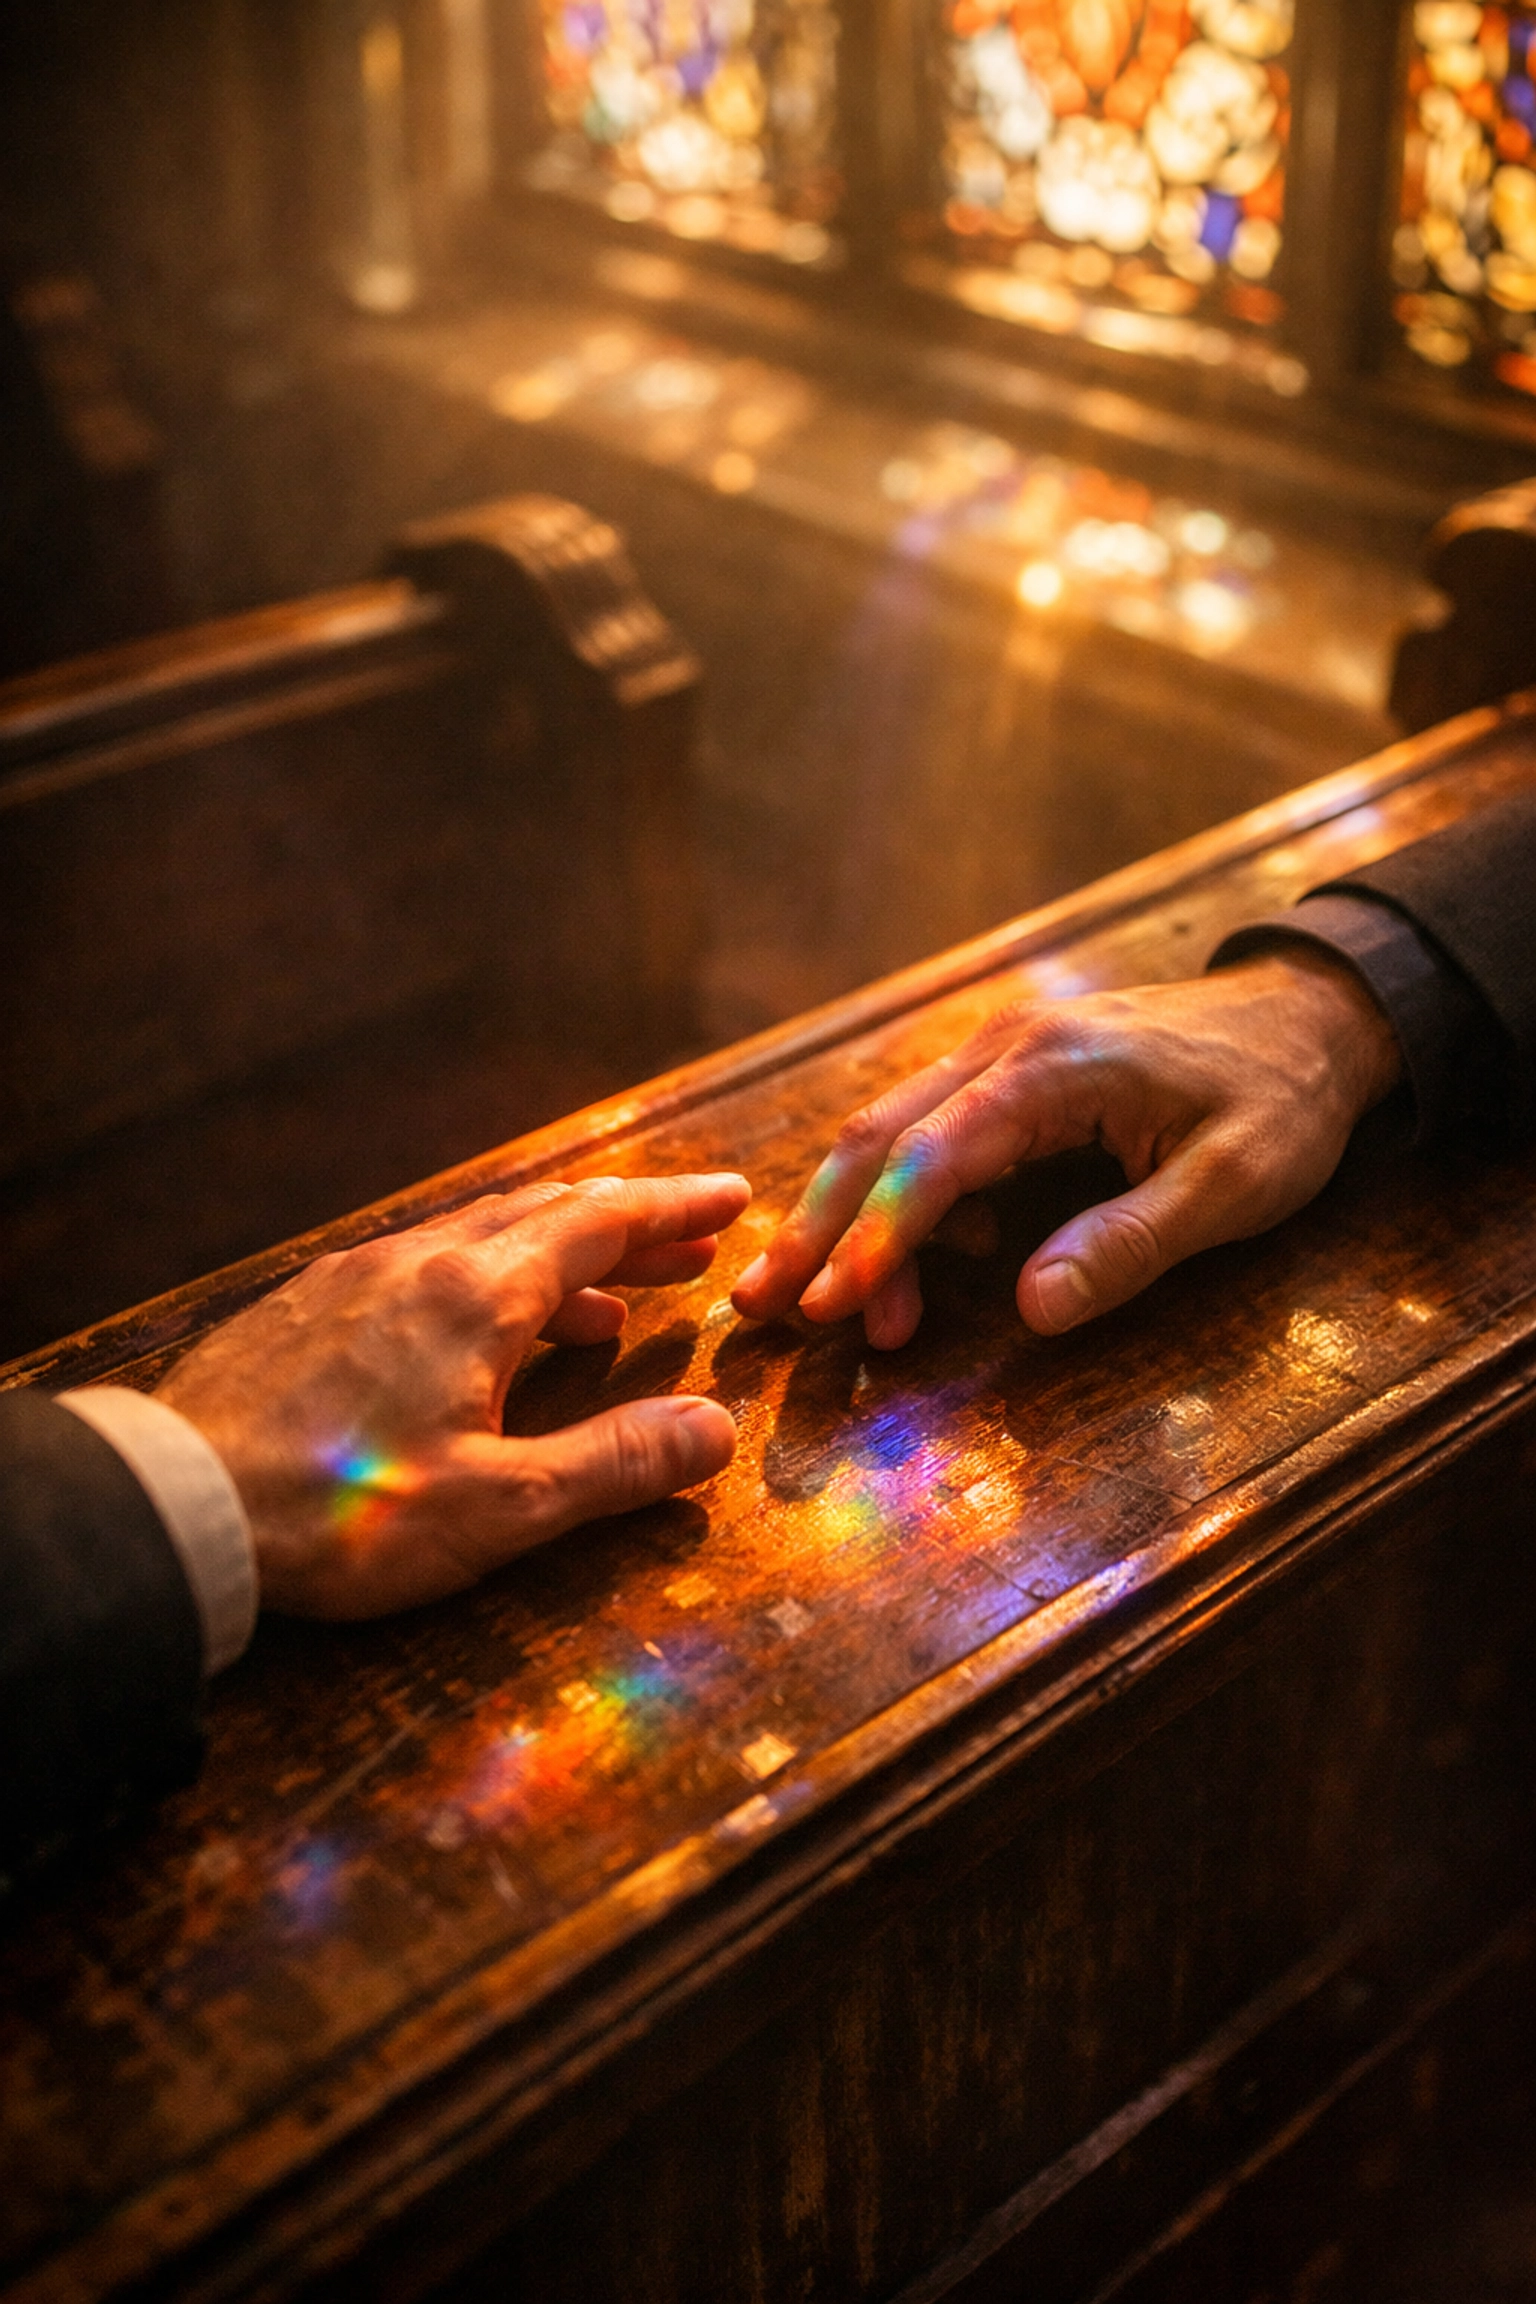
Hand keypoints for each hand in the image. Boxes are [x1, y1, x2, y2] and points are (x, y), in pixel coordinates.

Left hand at [157, 1173, 749, 1616]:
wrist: (173, 1504)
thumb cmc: (337, 1515)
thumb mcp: (498, 1504)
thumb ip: (612, 1463)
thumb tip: (714, 1429)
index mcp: (477, 1296)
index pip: (600, 1223)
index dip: (673, 1208)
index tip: (731, 1195)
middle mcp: (420, 1264)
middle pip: (547, 1216)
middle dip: (628, 1228)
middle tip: (692, 1246)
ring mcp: (355, 1281)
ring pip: (481, 1238)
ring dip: (559, 1258)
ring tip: (610, 1307)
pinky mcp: (306, 1310)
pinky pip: (424, 1268)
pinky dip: (488, 1282)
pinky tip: (485, 1335)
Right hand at [732, 952, 1400, 1347]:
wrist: (1310, 1019)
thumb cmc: (1279, 1102)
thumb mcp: (1233, 1185)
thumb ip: (1130, 1244)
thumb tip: (1030, 1310)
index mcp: (1053, 1068)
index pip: (933, 1158)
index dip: (874, 1239)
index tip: (828, 1309)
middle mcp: (1006, 1047)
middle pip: (878, 1137)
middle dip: (815, 1228)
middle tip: (758, 1309)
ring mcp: (1001, 1054)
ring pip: (890, 1136)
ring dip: (845, 1220)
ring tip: (816, 1307)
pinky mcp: (1008, 1075)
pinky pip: (928, 1136)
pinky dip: (897, 1204)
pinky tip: (907, 1266)